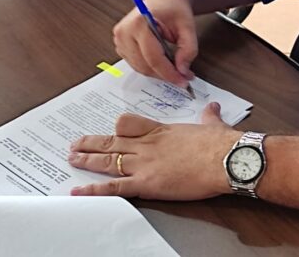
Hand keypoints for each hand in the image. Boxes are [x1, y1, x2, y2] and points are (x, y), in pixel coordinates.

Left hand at [68, 102, 240, 199]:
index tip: (112, 130)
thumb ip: (209, 116)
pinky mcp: (147, 183)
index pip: (130, 123)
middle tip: (76, 144)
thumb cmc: (221, 144)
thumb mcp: (213, 124)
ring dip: (87, 160)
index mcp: (162, 131)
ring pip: (108, 160)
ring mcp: (145, 163)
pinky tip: (79, 190)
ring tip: (72, 159)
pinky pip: (114, 187)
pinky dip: (94, 190)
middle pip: (112, 141)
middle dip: (92, 143)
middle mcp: (149, 145)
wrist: (226, 159)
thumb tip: (213, 108)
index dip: (118, 128)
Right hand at [113, 0, 197, 86]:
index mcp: (139, 23)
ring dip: (158, 72)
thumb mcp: (188, 27)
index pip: (153, 58)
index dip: (169, 73)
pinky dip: (150, 67)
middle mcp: (124, 31)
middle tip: (184, 77)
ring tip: (175, 68)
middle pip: (144, 65)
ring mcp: (119, 38)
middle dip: (165, 74)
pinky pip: (135, 64)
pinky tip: (163, 62)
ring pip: (139, 68)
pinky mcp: (120, 45)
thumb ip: (188, 49)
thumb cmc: (174, 8)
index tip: (183, 81)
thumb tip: (183, 70)